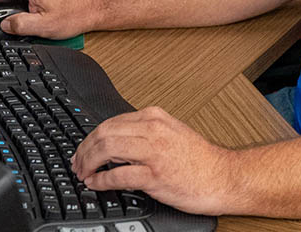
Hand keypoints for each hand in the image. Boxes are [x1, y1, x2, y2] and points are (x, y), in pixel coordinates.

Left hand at [71, 106, 236, 215]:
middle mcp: (153, 130)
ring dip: (89, 163)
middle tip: (77, 163)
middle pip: (104, 133)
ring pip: (107, 149)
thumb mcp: (171, 133)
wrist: (223, 177)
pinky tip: (95, 183)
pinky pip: (118, 176)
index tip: (83, 149)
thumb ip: (144, 133)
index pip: (110, 122)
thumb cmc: (200, 160)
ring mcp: (154, 152)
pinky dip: (101, 180)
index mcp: (155, 117)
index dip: (91, 137)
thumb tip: (114, 143)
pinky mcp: (155, 176)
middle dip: (84, 150)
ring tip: (83, 173)